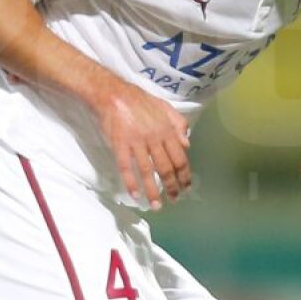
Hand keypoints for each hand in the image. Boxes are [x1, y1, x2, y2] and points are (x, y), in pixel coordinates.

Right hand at [96, 81, 190, 205]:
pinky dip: (131, 182)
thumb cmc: (138, 99)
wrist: (112, 93)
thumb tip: (188, 143)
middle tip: (174, 200)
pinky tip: (135, 195)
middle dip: (172, 187)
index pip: (180, 158)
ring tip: (156, 206)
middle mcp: (154, 138)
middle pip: (166, 168)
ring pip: (147, 171)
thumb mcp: (164, 106)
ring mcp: (136, 142)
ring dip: (153, 191)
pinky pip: (126, 167)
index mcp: (166, 129)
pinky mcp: (120, 144)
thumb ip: (178, 123)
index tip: (186, 187)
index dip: (184, 175)